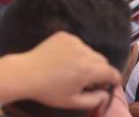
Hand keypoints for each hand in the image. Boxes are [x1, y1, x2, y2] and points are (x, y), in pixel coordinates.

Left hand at [0, 32, 121, 110]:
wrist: (25, 73)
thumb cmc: (48, 91)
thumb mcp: (71, 102)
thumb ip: (94, 100)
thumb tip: (106, 94)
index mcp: (88, 70)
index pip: (112, 72)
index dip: (114, 79)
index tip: (111, 83)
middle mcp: (85, 53)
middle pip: (102, 61)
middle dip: (100, 70)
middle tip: (87, 80)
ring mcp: (75, 42)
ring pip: (90, 52)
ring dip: (87, 60)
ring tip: (71, 70)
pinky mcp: (65, 36)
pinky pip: (78, 44)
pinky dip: (76, 51)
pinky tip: (63, 60)